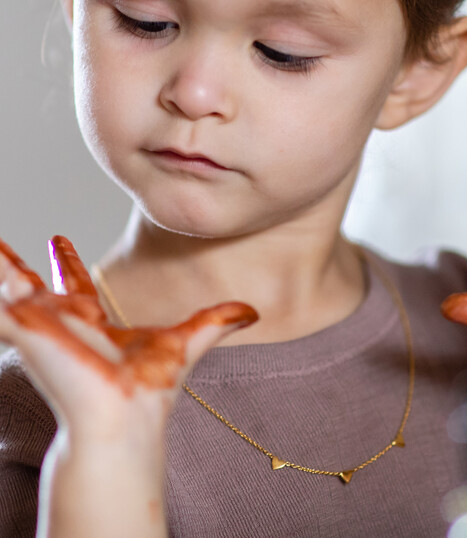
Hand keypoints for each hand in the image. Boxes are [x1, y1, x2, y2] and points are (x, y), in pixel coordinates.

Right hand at [0, 235, 257, 536]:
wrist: (126, 417)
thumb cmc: (149, 388)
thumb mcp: (187, 341)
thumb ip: (217, 321)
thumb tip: (254, 310)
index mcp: (89, 319)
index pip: (72, 282)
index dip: (63, 260)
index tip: (55, 237)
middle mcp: (61, 320)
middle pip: (28, 282)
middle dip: (10, 262)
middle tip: (0, 243)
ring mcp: (40, 325)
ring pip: (5, 285)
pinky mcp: (26, 330)